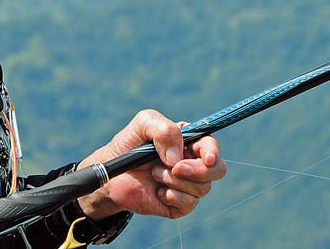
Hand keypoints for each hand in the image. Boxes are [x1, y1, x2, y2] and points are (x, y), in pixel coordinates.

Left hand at [75, 110, 224, 220]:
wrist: (112, 176)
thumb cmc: (128, 145)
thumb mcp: (143, 124)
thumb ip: (164, 130)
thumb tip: (177, 158)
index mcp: (189, 141)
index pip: (211, 145)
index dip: (213, 152)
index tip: (207, 158)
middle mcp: (193, 162)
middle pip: (217, 170)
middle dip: (199, 170)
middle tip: (174, 168)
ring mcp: (188, 185)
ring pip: (202, 188)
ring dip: (175, 181)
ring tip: (155, 173)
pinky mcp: (180, 205)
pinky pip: (188, 204)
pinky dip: (171, 196)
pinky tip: (158, 191)